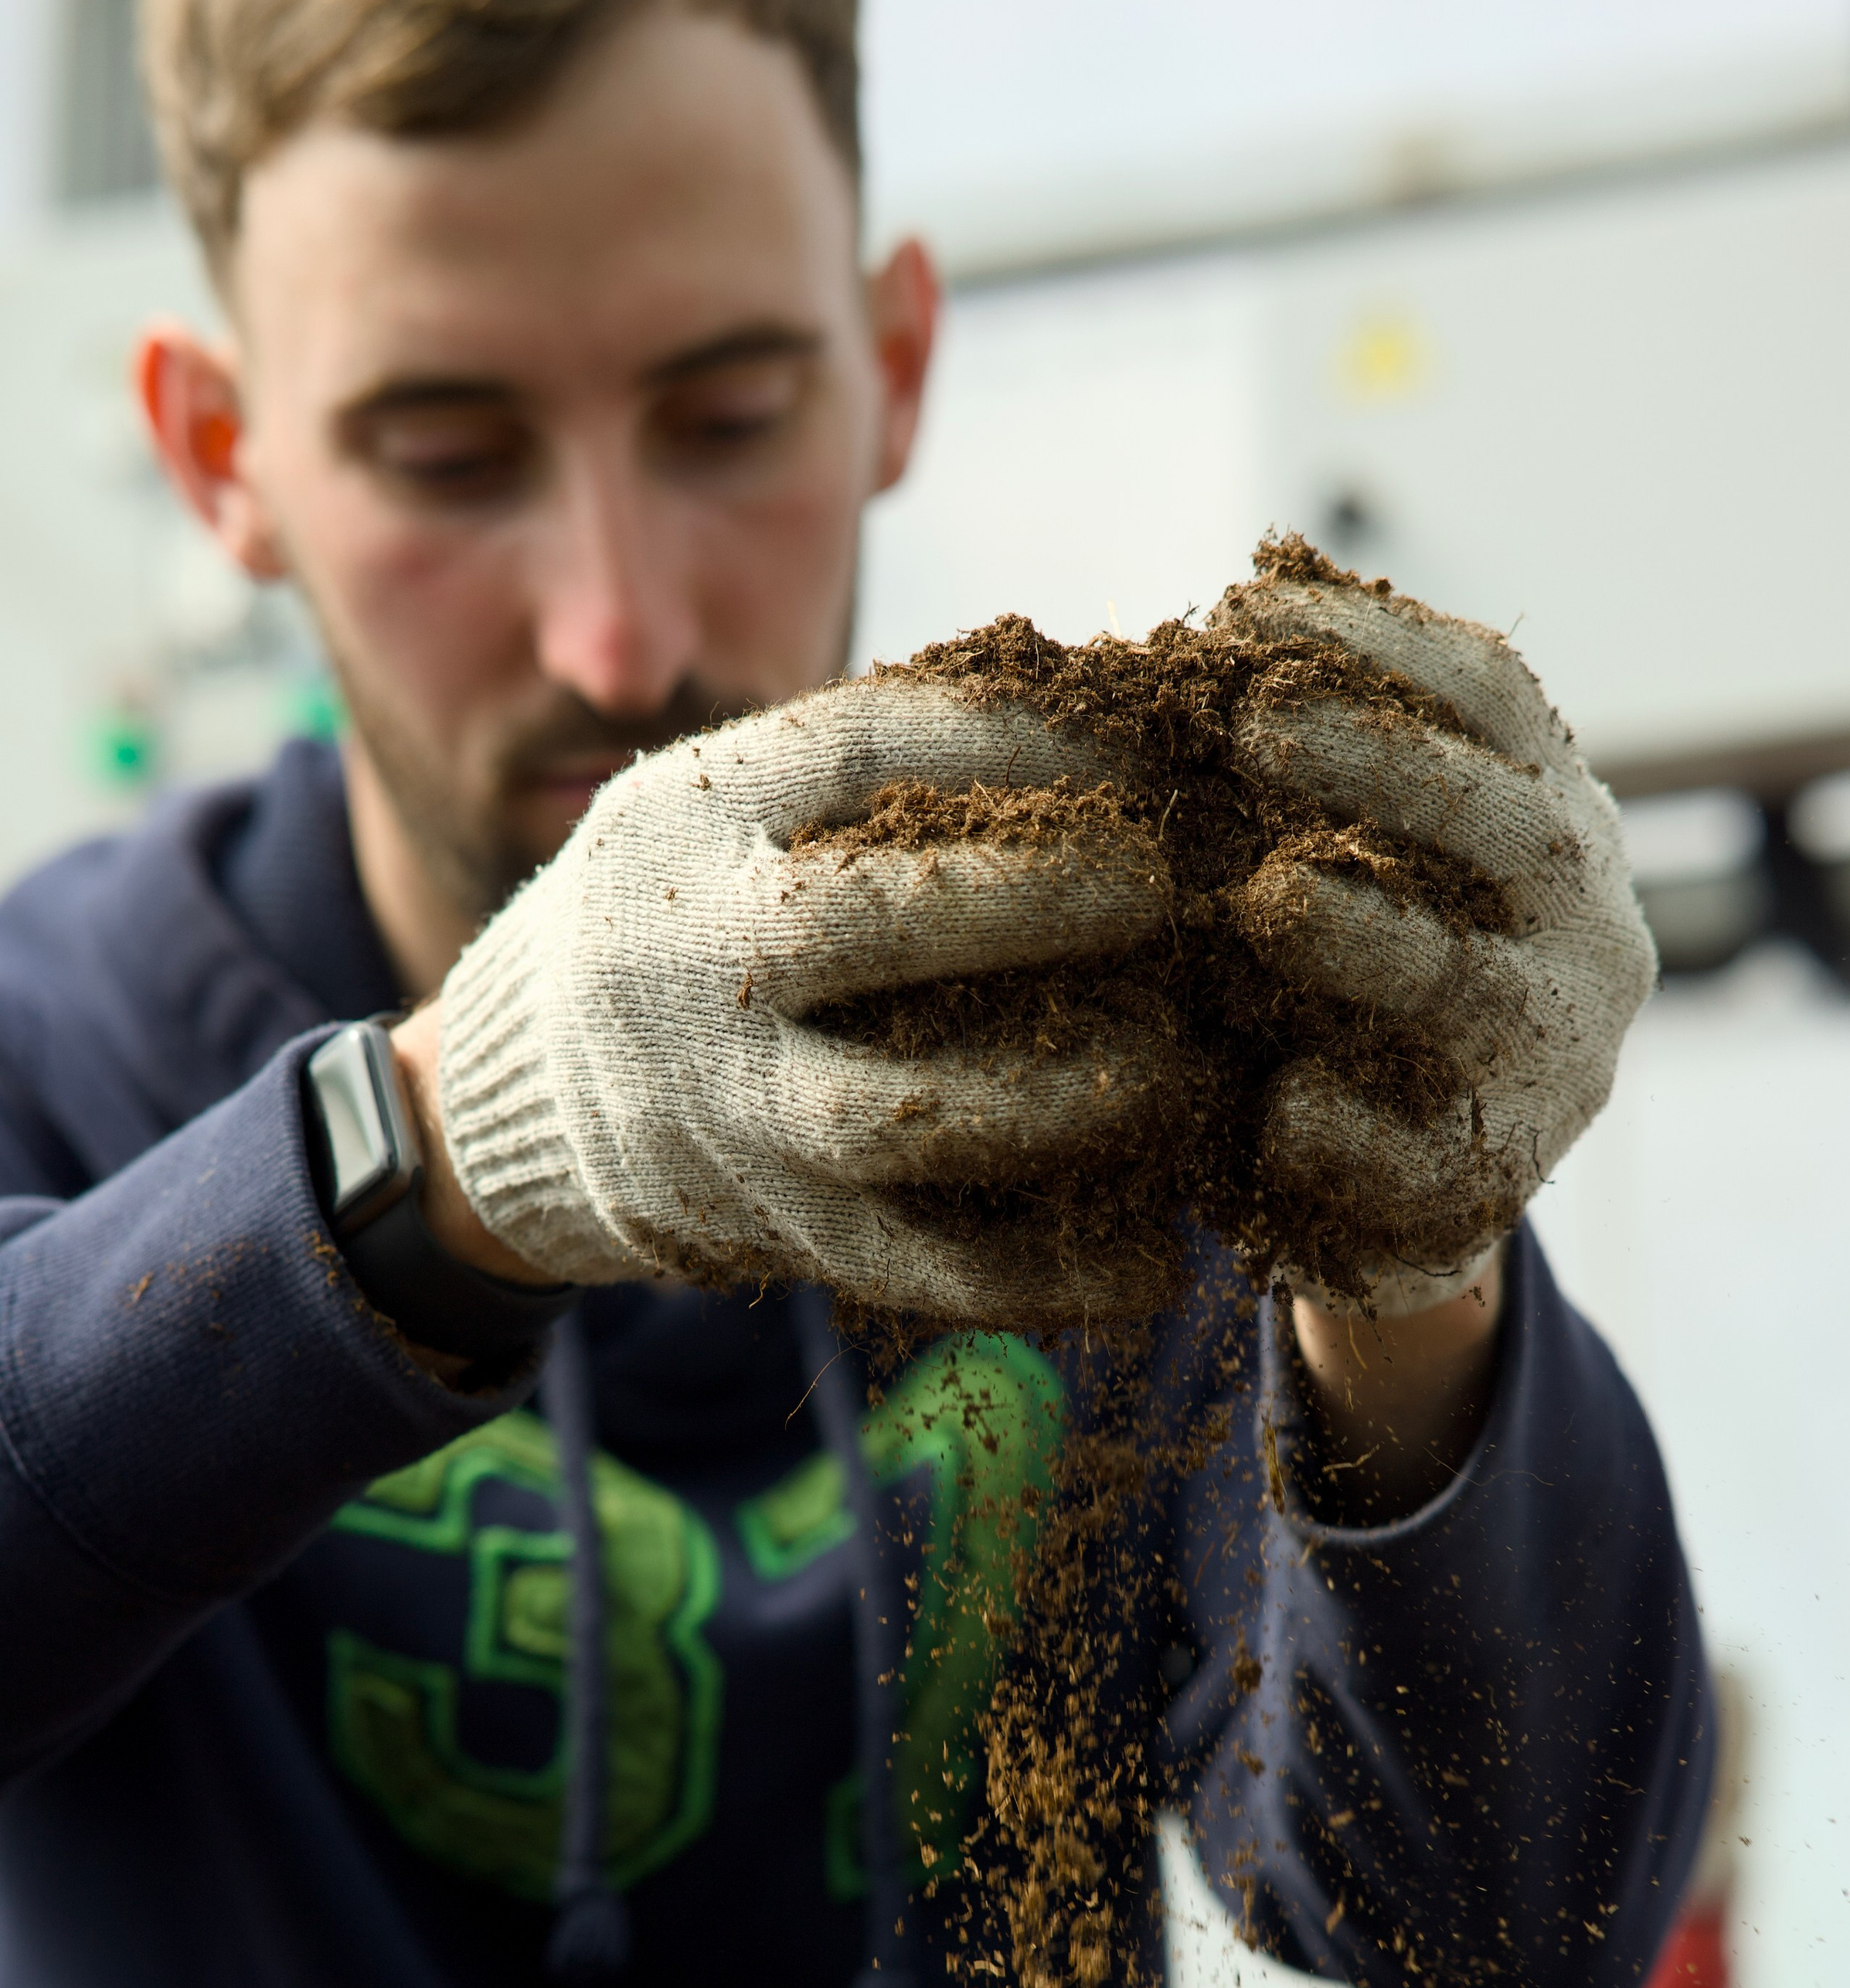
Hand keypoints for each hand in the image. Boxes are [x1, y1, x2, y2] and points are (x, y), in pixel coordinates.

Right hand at [433, 680, 1181, 1327]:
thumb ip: (889, 770)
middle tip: (1163, 888)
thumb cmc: (710, 908)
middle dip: (1036, 898)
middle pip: (867, 922)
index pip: (863, 746)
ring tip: (1179, 1068)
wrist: (533, 1082)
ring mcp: (729, 1111)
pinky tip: (1154, 1261)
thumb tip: (1131, 713)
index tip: (1145, 739)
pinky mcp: (774, 1232)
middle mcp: (692, 961)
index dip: (1018, 738)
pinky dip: (1048, 1274)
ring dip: (1059, 1096)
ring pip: (897, 1116)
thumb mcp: (745, 802)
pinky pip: (921, 1269)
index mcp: (693, 816)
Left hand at [1214, 549, 1654, 1314]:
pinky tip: (1271, 1111)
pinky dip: (1341, 1126)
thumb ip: (1317, 763)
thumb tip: (1236, 597)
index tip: (1245, 605)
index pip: (1493, 700)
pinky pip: (1420, 1156)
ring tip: (1266, 901)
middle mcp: (1587, 939)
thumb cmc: (1351, 984)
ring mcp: (1555, 1069)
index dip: (1376, 642)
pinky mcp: (1489, 1192)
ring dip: (1365, 935)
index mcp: (1557, 827)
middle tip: (1253, 724)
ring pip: (1471, 989)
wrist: (1394, 1202)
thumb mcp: (1353, 854)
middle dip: (1379, 764)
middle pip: (1504, 829)